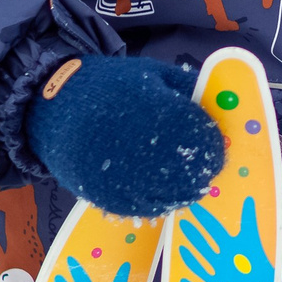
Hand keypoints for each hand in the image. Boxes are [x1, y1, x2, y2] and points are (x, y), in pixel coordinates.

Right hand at [27, 55, 224, 217]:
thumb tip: (225, 108)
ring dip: (182, 191)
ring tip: (185, 182)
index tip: (218, 148)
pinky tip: (162, 192)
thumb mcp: (153, 74)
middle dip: (201, 172)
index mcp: (155, 111)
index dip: (214, 147)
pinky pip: (141, 208)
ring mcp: (120, 176)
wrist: (56, 105)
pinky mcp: (104, 196)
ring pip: (167, 195)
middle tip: (205, 170)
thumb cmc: (111, 86)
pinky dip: (157, 203)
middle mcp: (139, 147)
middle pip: (187, 172)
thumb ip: (189, 90)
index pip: (200, 139)